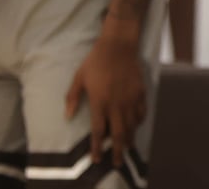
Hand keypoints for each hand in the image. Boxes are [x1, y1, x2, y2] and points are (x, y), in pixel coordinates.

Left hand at [64, 35, 146, 167]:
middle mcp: (117, 105)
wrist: (118, 45)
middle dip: (118, 151)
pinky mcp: (140, 92)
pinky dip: (139, 123)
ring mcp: (131, 99)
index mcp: (100, 102)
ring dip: (130, 139)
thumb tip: (67, 117)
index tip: (96, 159)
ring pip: (132, 126)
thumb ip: (72, 98)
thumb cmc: (95, 61)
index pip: (99, 132)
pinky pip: (142, 113)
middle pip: (119, 134)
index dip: (97, 147)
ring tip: (128, 148)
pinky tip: (136, 126)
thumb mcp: (79, 78)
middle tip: (117, 163)